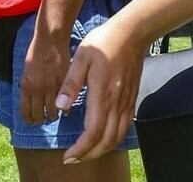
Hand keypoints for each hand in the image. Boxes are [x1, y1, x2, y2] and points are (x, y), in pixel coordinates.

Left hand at [20, 27, 72, 125]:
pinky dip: (65, 108)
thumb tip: (31, 101)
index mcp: (26, 86)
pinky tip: (65, 107)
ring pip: (53, 112)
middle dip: (41, 119)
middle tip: (45, 119)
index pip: (26, 112)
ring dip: (53, 115)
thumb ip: (28, 87)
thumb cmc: (37, 52)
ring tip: (55, 113)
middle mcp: (38, 90)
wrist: (51, 39)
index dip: (29, 120)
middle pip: (39, 115)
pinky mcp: (64, 84)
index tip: (32, 122)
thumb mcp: (26, 71)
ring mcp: (52, 87)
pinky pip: (65, 103)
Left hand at [57, 18, 147, 162]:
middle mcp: (117, 103)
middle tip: (73, 159)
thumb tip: (60, 107)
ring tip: (86, 153)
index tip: (67, 156)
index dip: (80, 149)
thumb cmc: (103, 42)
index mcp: (102, 95)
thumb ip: (70, 84)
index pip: (92, 133)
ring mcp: (126, 102)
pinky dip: (114, 139)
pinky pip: (125, 127)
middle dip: (89, 155)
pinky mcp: (131, 99)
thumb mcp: (81, 58)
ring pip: (118, 137)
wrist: (132, 33)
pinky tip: (103, 138)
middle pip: (106, 141)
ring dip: (102, 150)